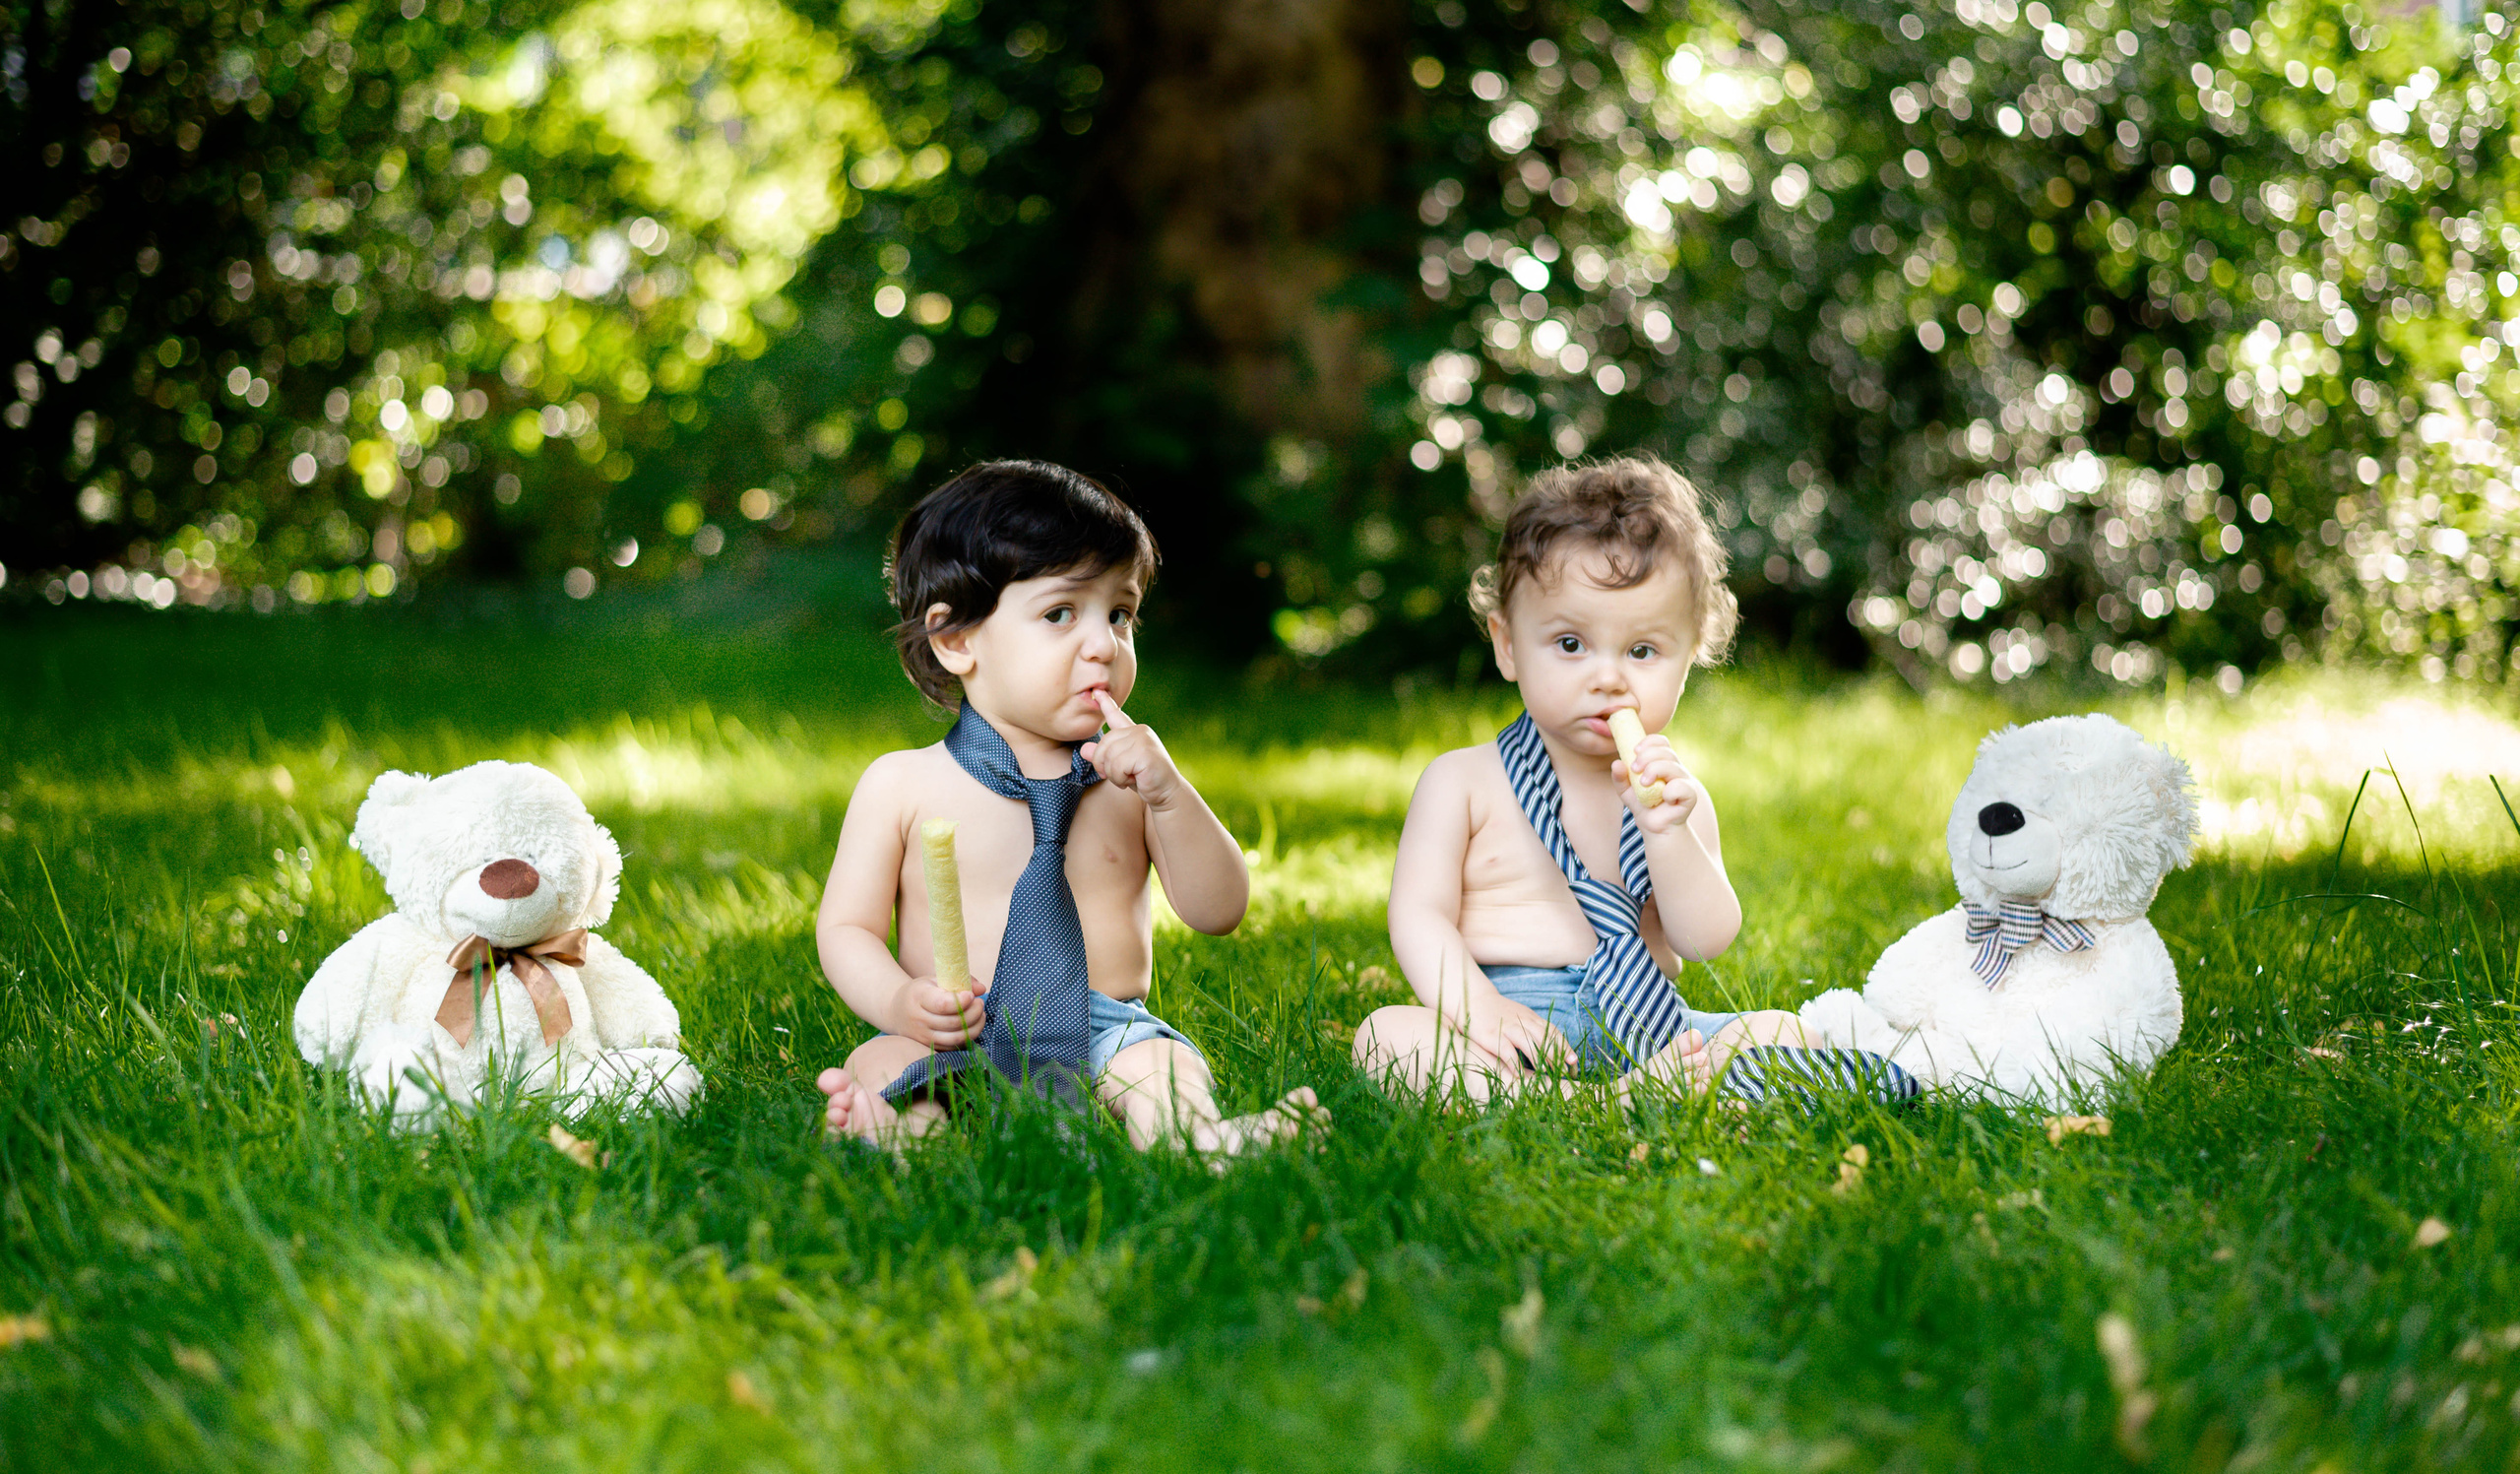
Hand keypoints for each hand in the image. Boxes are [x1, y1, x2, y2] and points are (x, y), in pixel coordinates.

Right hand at [898, 975, 987, 1049]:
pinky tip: (972, 1025)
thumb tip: (981, 989)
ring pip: (956, 1038)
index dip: (961, 1002)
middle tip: (980, 1002)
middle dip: (974, 1013)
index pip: (942, 1005)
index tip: (971, 995)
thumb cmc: (921, 992)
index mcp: (919, 997)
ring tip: (980, 1014)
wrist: (896, 1011)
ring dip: (975, 1027)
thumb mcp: (935, 979)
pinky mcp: (929, 1047)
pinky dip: (968, 1037)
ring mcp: (923, 1037)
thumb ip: (959, 980)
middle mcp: (919, 1019)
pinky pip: (954, 1047)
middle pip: (953, 1022)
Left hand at [1080, 693, 1184, 809]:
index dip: (1106, 703)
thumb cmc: (1144, 779)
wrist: (1167, 793)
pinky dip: (1121, 778)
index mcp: (1133, 732)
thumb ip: (1103, 756)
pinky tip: (1135, 779)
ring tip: (1129, 778)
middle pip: (1104, 744)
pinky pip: (1118, 766)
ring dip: (1114, 775)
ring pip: (1109, 757)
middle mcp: (1139, 731)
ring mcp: (1143, 739)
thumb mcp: (1119, 767)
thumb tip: (1083, 749)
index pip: (1116, 715)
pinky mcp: (1145, 752)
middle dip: (1104, 765)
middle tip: (1118, 777)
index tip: (1097, 691)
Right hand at [1453, 995, 1575, 1077]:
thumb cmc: (1498, 1012)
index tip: (1574, 1061)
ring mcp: (1507, 1028)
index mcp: (1530, 1018)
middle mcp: (1522, 1022)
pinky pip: (1507, 1051)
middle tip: (1566, 1071)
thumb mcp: (1519, 1015)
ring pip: (1529, 1043)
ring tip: (1549, 1074)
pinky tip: (1520, 1076)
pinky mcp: (1493, 1036)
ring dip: (1541, 1059)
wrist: (1473, 998)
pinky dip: (1515, 1064)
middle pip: (1545, 1038)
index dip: (1564, 1046)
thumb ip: (1533, 1027)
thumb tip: (1551, 1044)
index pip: (1552, 1032)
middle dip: (1557, 1055)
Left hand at [1612, 734, 1701, 834]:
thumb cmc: (1643, 806)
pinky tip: (1665, 799)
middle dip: (1647, 756)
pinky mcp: (1690, 795)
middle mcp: (1675, 768)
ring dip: (1654, 771)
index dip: (1649, 741)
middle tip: (1635, 769)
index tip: (1635, 751)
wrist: (1655, 828)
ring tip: (1644, 784)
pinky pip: (1681, 786)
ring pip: (1672, 765)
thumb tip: (1617, 763)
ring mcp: (1684, 781)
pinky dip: (1670, 791)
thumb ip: (1620, 777)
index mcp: (1662, 762)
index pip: (1661, 742)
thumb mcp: (1626, 791)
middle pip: (1665, 750)